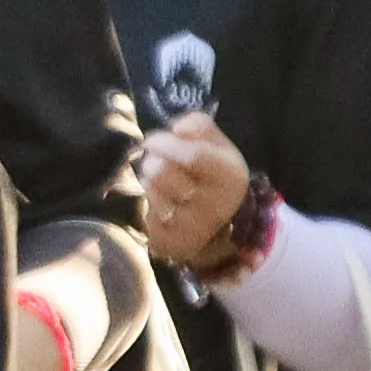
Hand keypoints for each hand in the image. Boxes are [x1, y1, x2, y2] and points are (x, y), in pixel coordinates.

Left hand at [135, 114, 256, 270]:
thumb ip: (199, 127)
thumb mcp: (217, 146)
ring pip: (148, 192)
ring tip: (157, 182)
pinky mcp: (169, 243)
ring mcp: (192, 228)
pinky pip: (141, 215)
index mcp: (229, 177)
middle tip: (156, 162)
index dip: (165, 143)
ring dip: (146, 182)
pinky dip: (143, 204)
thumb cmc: (213, 177)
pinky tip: (156, 203)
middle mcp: (214, 206)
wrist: (222, 225)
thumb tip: (179, 128)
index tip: (152, 140)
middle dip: (152, 161)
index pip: (192, 155)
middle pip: (160, 172)